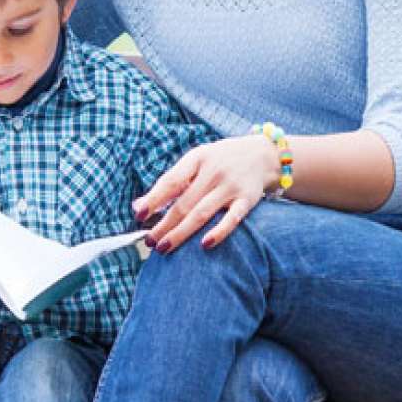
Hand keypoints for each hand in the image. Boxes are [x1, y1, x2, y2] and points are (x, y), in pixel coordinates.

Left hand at [134, 135, 278, 252]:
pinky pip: (232, 219)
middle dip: (164, 224)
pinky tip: (204, 245)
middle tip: (149, 241)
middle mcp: (213, 171)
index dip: (154, 199)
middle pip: (184, 203)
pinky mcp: (247, 200)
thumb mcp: (196, 162)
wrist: (263, 154)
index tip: (139, 216)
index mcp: (197, 158)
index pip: (171, 180)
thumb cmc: (220, 160)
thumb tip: (138, 206)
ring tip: (164, 247)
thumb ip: (170, 182)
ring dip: (180, 233)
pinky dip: (218, 232)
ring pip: (201, 213)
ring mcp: (231, 186)